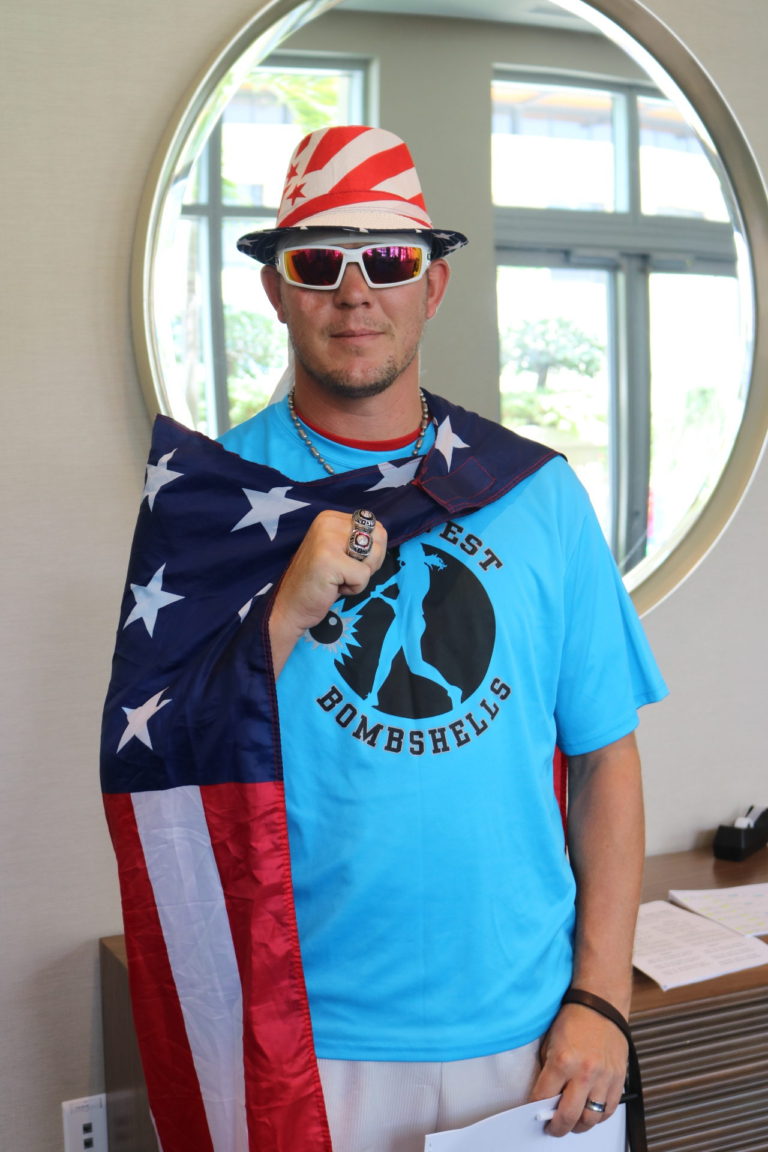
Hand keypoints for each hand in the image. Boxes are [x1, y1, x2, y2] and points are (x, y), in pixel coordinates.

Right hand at [269, 509, 387, 674]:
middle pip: (379, 538)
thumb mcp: (338, 551)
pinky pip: (363, 576)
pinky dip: (353, 589)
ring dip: (361, 576)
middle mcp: (327, 522)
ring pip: (373, 557)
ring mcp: (327, 539)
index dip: (371, 552)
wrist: (289, 607)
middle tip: (344, 574)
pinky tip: (332, 588)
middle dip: (369, 563)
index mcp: (330, 517)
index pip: (375, 527)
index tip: (346, 563)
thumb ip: (358, 540)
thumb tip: (383, 537)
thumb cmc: (318, 583)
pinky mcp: (329, 560)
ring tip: (337, 579)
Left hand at [529, 1004, 627, 1135]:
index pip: (543, 1097)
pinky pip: (609, 1110)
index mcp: (563, 1061)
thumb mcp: (550, 1042)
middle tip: (552, 1127)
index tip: (532, 1114)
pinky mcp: (618, 1079)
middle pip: (568, 1116)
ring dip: (579, 1126)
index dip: (535, 1109)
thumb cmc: (574, 1019)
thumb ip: (548, 1070)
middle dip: (557, 1127)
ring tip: (571, 1123)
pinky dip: (598, 1117)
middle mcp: (584, 1073)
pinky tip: (590, 1113)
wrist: (601, 1005)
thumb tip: (544, 1095)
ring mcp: (604, 1078)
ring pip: (591, 1119)